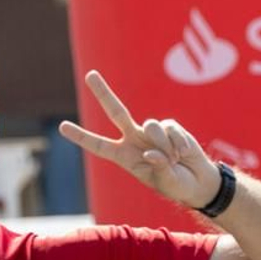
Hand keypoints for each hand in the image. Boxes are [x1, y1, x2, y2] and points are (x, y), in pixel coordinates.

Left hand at [59, 71, 221, 207]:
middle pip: (117, 112)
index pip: (99, 146)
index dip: (82, 137)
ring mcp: (152, 132)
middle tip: (90, 75)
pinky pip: (170, 128)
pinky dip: (178, 143)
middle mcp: (135, 140)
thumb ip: (158, 167)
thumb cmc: (176, 185)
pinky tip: (183, 154)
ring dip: (164, 145)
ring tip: (174, 160)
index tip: (62, 127)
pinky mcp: (171, 127)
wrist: (198, 182)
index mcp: (125, 157)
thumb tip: (152, 151)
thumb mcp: (165, 181)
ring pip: (151, 126)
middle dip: (103, 93)